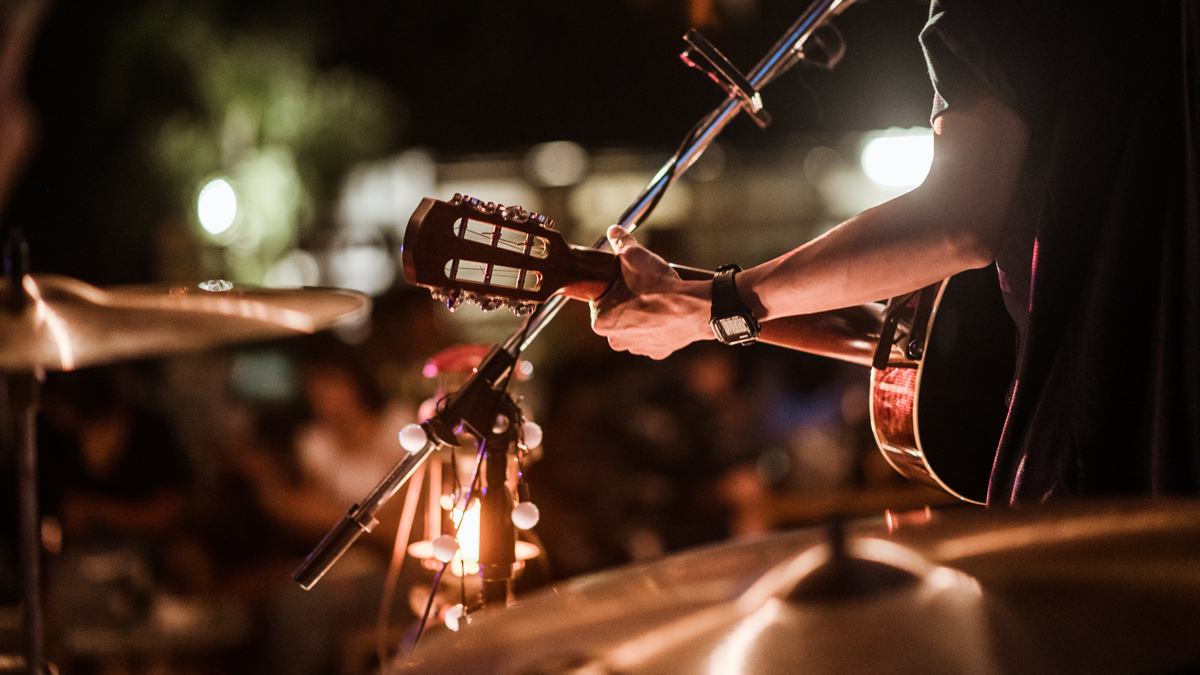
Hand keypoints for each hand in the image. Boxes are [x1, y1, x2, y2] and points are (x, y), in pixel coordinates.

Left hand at [589, 225, 711, 358]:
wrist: (693, 308)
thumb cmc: (658, 286)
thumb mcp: (634, 256)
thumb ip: (620, 242)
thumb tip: (614, 231)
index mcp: (601, 321)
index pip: (600, 300)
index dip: (613, 287)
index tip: (625, 280)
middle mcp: (615, 340)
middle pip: (617, 314)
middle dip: (627, 301)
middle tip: (642, 287)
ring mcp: (637, 347)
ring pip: (635, 326)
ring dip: (643, 315)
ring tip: (656, 298)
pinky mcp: (658, 351)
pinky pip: (654, 336)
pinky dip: (659, 325)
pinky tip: (666, 313)